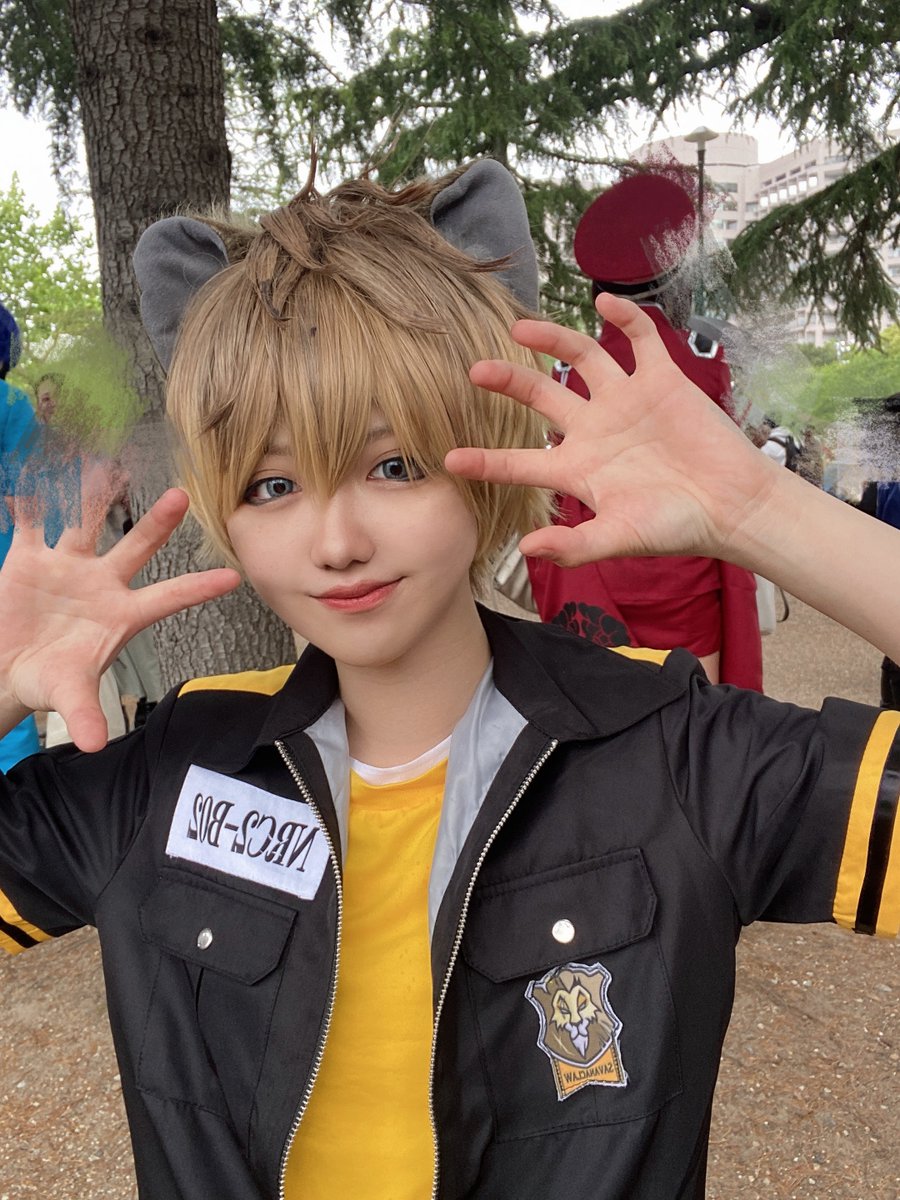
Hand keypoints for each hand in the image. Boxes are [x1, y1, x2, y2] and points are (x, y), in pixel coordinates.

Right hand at [0, 484, 239, 751]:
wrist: (5, 666)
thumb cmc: (47, 679)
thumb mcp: (67, 696)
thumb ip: (83, 715)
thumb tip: (95, 745)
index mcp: (121, 614)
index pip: (168, 598)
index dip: (197, 588)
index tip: (233, 577)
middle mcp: (101, 582)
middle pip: (136, 547)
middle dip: (157, 523)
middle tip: (182, 495)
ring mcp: (67, 566)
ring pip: (86, 522)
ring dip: (95, 495)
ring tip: (107, 463)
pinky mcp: (29, 557)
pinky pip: (31, 521)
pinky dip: (29, 500)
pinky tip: (33, 473)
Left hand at [446, 294, 779, 567]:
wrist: (733, 505)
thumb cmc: (677, 527)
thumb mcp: (620, 538)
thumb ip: (575, 546)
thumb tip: (526, 550)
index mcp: (578, 469)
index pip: (521, 463)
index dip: (486, 461)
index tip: (449, 459)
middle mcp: (595, 430)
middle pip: (542, 396)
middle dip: (509, 382)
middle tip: (476, 370)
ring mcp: (626, 402)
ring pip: (581, 358)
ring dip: (552, 339)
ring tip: (522, 326)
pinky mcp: (661, 382)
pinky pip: (639, 341)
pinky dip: (624, 319)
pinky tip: (603, 303)